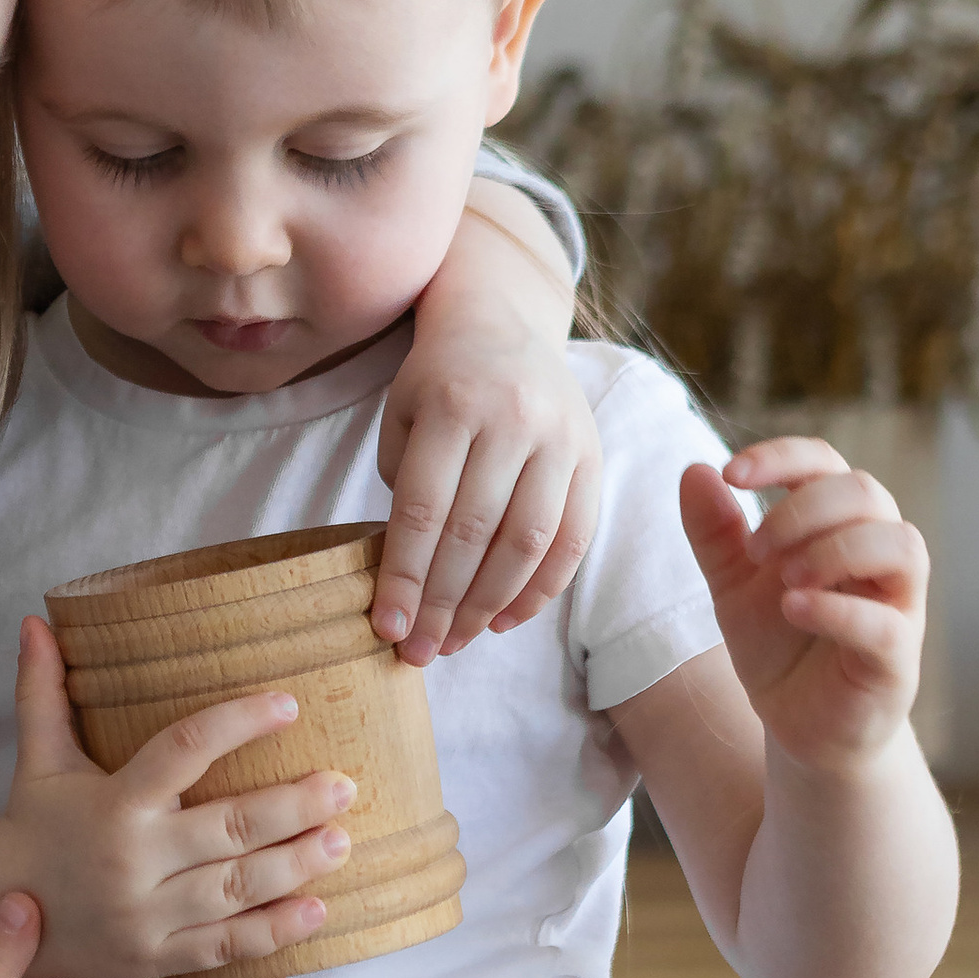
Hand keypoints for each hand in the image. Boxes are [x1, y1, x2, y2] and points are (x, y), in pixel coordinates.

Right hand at [1, 619, 352, 977]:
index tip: (289, 705)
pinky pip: (224, 946)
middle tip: (343, 786)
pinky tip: (317, 910)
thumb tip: (35, 620)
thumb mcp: (38, 758)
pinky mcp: (154, 956)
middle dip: (293, 807)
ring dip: (296, 865)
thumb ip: (43, 690)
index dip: (239, 723)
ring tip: (342, 841)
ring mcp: (146, 914)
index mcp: (113, 801)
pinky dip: (274, 932)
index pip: (184, 748)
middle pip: (230, 828)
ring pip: (236, 889)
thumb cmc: (34, 824)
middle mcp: (132, 858)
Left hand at [372, 328, 600, 665]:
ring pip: (527, 542)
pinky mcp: (592, 457)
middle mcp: (512, 420)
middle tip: (417, 653)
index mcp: (451, 404)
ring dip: (489, 605)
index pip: (422, 509)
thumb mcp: (401, 413)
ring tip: (455, 642)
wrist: (505, 324)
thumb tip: (408, 579)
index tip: (386, 628)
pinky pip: (573, 538)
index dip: (403, 576)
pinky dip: (540, 589)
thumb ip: (402, 485)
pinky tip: (504, 619)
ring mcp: (561, 439)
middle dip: (442, 603)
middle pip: (474, 533)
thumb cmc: (439, 380)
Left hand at [680, 439, 928, 775]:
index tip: (732, 473)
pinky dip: (837, 609)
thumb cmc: (778, 648)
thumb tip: (694, 469)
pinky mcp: (898, 659)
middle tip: (755, 551)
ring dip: (835, 549)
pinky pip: (885, 622)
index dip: (783, 456)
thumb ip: (714, 533)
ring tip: (784, 580)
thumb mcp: (731, 586)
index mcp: (840, 527)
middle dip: (803, 509)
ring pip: (900, 545)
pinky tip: (793, 609)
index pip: (827, 463)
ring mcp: (897, 606)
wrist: (799, 728)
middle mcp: (878, 556)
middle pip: (866, 492)